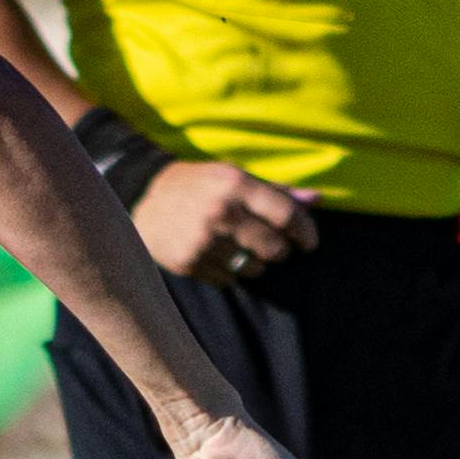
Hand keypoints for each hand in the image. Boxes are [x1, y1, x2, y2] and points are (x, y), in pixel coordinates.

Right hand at [130, 159, 319, 282]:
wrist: (142, 197)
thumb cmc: (199, 185)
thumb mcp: (235, 178)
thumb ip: (276, 191)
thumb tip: (317, 200)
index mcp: (235, 185)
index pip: (287, 216)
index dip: (306, 233)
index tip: (309, 243)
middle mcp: (221, 212)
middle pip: (275, 248)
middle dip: (279, 250)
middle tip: (272, 246)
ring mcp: (203, 241)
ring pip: (253, 269)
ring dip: (254, 263)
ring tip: (239, 249)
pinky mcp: (189, 263)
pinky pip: (228, 280)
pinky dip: (229, 272)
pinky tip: (216, 256)